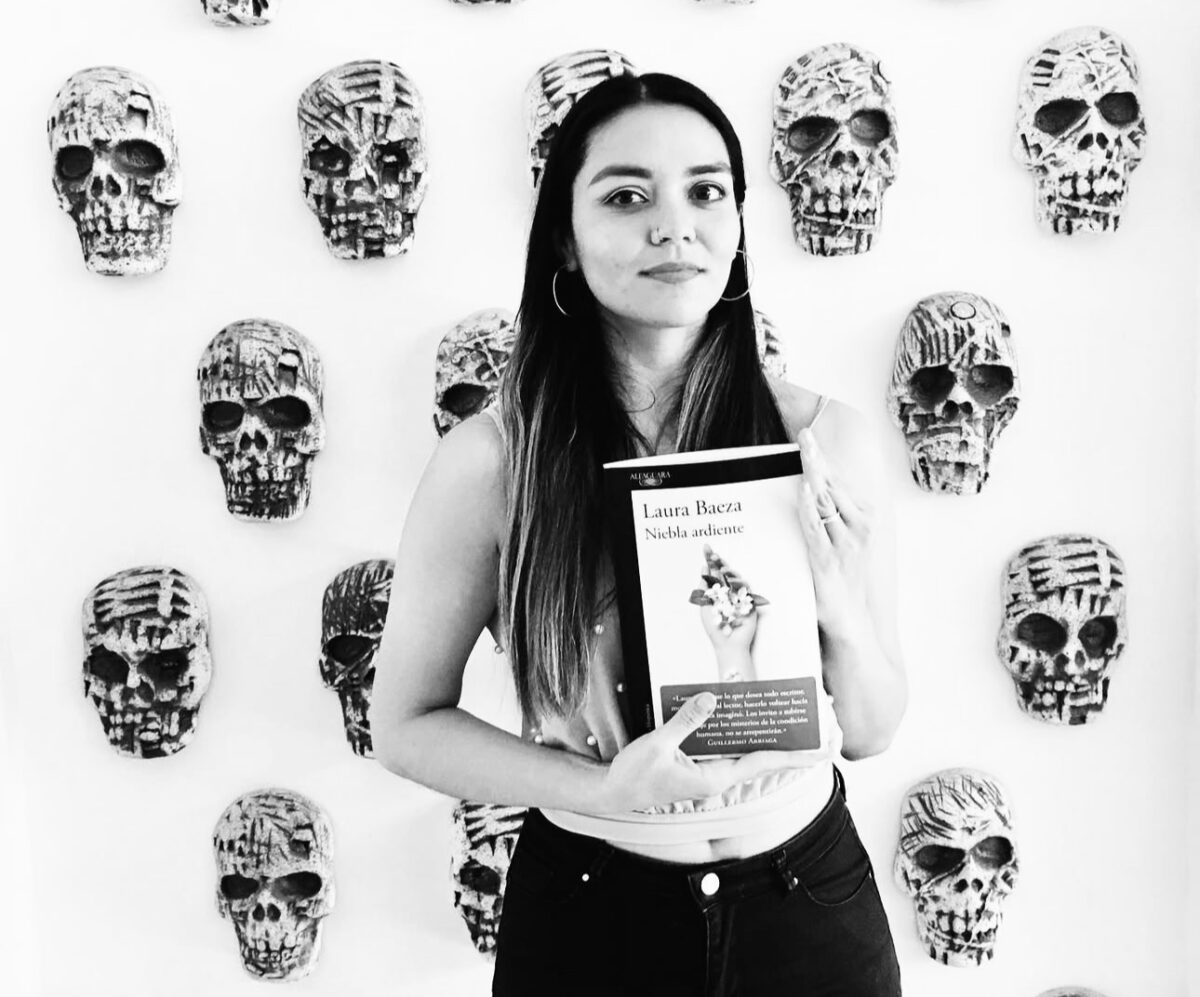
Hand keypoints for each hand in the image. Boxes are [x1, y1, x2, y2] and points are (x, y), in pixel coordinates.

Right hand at [599, 692, 821, 811]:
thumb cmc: (634, 776)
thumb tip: (712, 698)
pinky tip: (753, 727)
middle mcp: (717, 778)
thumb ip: (686, 721)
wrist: (613, 793)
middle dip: (795, 750)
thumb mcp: (657, 745)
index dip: (794, 755)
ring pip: (748, 755)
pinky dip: (745, 739)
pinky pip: (729, 751)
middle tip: (825, 737)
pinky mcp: (698, 767)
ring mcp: (709, 774)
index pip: (762, 762)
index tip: (821, 750)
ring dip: (772, 743)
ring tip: (798, 729)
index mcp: (713, 778)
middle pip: (763, 760)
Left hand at [692, 545, 762, 679]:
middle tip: (713, 553)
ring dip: (729, 571)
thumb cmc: (715, 628)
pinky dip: (739, 582)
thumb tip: (704, 568)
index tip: (705, 547)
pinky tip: (731, 581)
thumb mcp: (704, 606)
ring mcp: (739, 596)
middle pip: (725, 572)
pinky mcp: (749, 602)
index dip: (710, 560)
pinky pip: (746, 588)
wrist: (728, 644)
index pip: (713, 572)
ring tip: (721, 568)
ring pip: (736, 577)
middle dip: (719, 561)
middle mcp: (728, 592)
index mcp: (717, 592)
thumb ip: (704, 588)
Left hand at [797, 427, 875, 636]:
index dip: (821, 457)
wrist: (850, 618)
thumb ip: (830, 513)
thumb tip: (813, 483)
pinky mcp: (828, 560)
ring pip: (826, 501)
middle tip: (804, 433)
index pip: (838, 480)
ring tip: (805, 449)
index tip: (808, 435)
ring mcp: (846, 544)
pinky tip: (805, 490)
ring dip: (814, 475)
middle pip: (832, 485)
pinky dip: (810, 508)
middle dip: (817, 458)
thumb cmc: (842, 577)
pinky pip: (817, 528)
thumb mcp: (840, 539)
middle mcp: (860, 527)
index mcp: (864, 518)